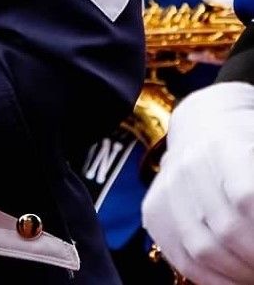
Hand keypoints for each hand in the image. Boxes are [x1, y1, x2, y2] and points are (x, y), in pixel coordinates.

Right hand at [142, 82, 253, 284]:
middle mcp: (187, 165)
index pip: (244, 197)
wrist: (204, 128)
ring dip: (237, 274)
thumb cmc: (248, 147)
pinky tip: (234, 280)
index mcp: (222, 146)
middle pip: (225, 229)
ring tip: (253, 274)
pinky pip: (181, 258)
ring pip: (201, 248)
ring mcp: (166, 188)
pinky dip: (213, 280)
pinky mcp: (154, 211)